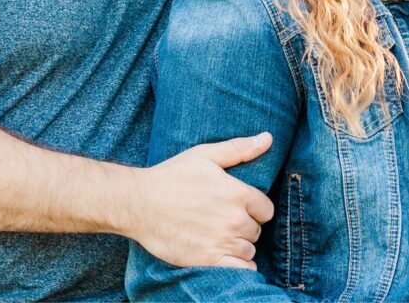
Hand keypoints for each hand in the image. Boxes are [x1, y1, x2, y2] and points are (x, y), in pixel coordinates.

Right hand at [122, 134, 274, 270]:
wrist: (140, 203)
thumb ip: (239, 149)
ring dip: (239, 245)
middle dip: (245, 226)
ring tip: (221, 236)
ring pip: (248, 250)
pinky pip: (240, 270)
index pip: (266, 209)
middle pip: (256, 230)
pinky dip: (239, 266)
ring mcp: (221, 241)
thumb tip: (268, 138)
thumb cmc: (172, 176)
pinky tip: (227, 257)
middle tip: (225, 220)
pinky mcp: (208, 260)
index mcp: (236, 192)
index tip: (242, 207)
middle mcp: (233, 219)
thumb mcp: (205, 155)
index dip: (256, 208)